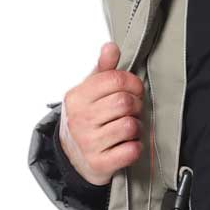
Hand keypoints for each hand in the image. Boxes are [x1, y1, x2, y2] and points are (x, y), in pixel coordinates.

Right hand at [58, 42, 144, 184]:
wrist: (73, 158)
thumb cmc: (86, 120)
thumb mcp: (89, 92)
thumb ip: (103, 70)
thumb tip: (111, 46)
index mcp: (77, 97)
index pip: (115, 79)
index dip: (133, 83)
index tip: (134, 90)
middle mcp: (80, 119)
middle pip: (125, 102)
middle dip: (136, 106)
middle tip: (132, 111)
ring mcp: (88, 143)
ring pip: (130, 126)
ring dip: (137, 127)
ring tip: (129, 128)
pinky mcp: (99, 163)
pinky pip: (131, 150)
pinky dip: (135, 147)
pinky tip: (127, 145)